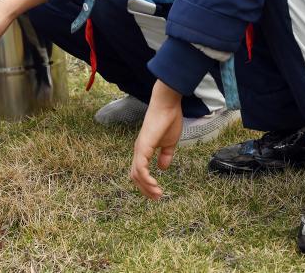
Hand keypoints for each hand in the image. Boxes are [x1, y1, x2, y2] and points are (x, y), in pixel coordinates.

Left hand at [130, 80, 183, 199]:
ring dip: (146, 187)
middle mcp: (139, 151)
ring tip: (158, 194)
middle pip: (135, 176)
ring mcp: (139, 149)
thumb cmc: (169, 120)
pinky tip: (154, 184)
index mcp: (144, 150)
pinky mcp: (143, 147)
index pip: (140, 172)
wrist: (168, 106)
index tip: (158, 193)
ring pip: (136, 174)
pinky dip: (146, 179)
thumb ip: (165, 156)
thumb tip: (162, 168)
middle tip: (157, 198)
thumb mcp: (169, 143)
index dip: (147, 184)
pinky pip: (140, 168)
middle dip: (145, 189)